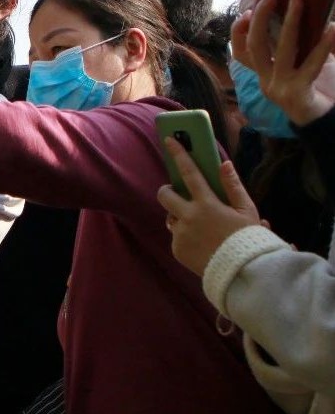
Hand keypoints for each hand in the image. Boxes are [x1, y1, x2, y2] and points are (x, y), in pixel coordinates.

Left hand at [157, 136, 261, 275]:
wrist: (243, 274)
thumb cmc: (248, 239)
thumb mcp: (247, 211)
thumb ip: (233, 186)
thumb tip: (224, 163)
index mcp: (207, 204)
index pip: (189, 172)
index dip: (179, 154)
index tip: (169, 139)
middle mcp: (189, 217)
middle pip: (164, 195)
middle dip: (167, 191)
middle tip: (177, 193)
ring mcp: (180, 234)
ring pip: (170, 218)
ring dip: (179, 217)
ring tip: (200, 227)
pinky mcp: (177, 250)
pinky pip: (176, 238)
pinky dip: (185, 238)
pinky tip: (202, 245)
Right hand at [231, 0, 334, 125]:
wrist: (322, 123)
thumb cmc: (313, 91)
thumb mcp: (297, 67)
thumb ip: (293, 47)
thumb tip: (298, 12)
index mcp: (262, 75)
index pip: (239, 52)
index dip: (239, 31)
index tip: (248, 11)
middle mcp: (266, 81)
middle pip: (255, 46)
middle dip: (262, 18)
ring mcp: (281, 87)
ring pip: (281, 51)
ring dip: (290, 24)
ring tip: (299, 2)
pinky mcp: (299, 92)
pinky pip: (311, 64)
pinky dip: (322, 45)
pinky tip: (331, 29)